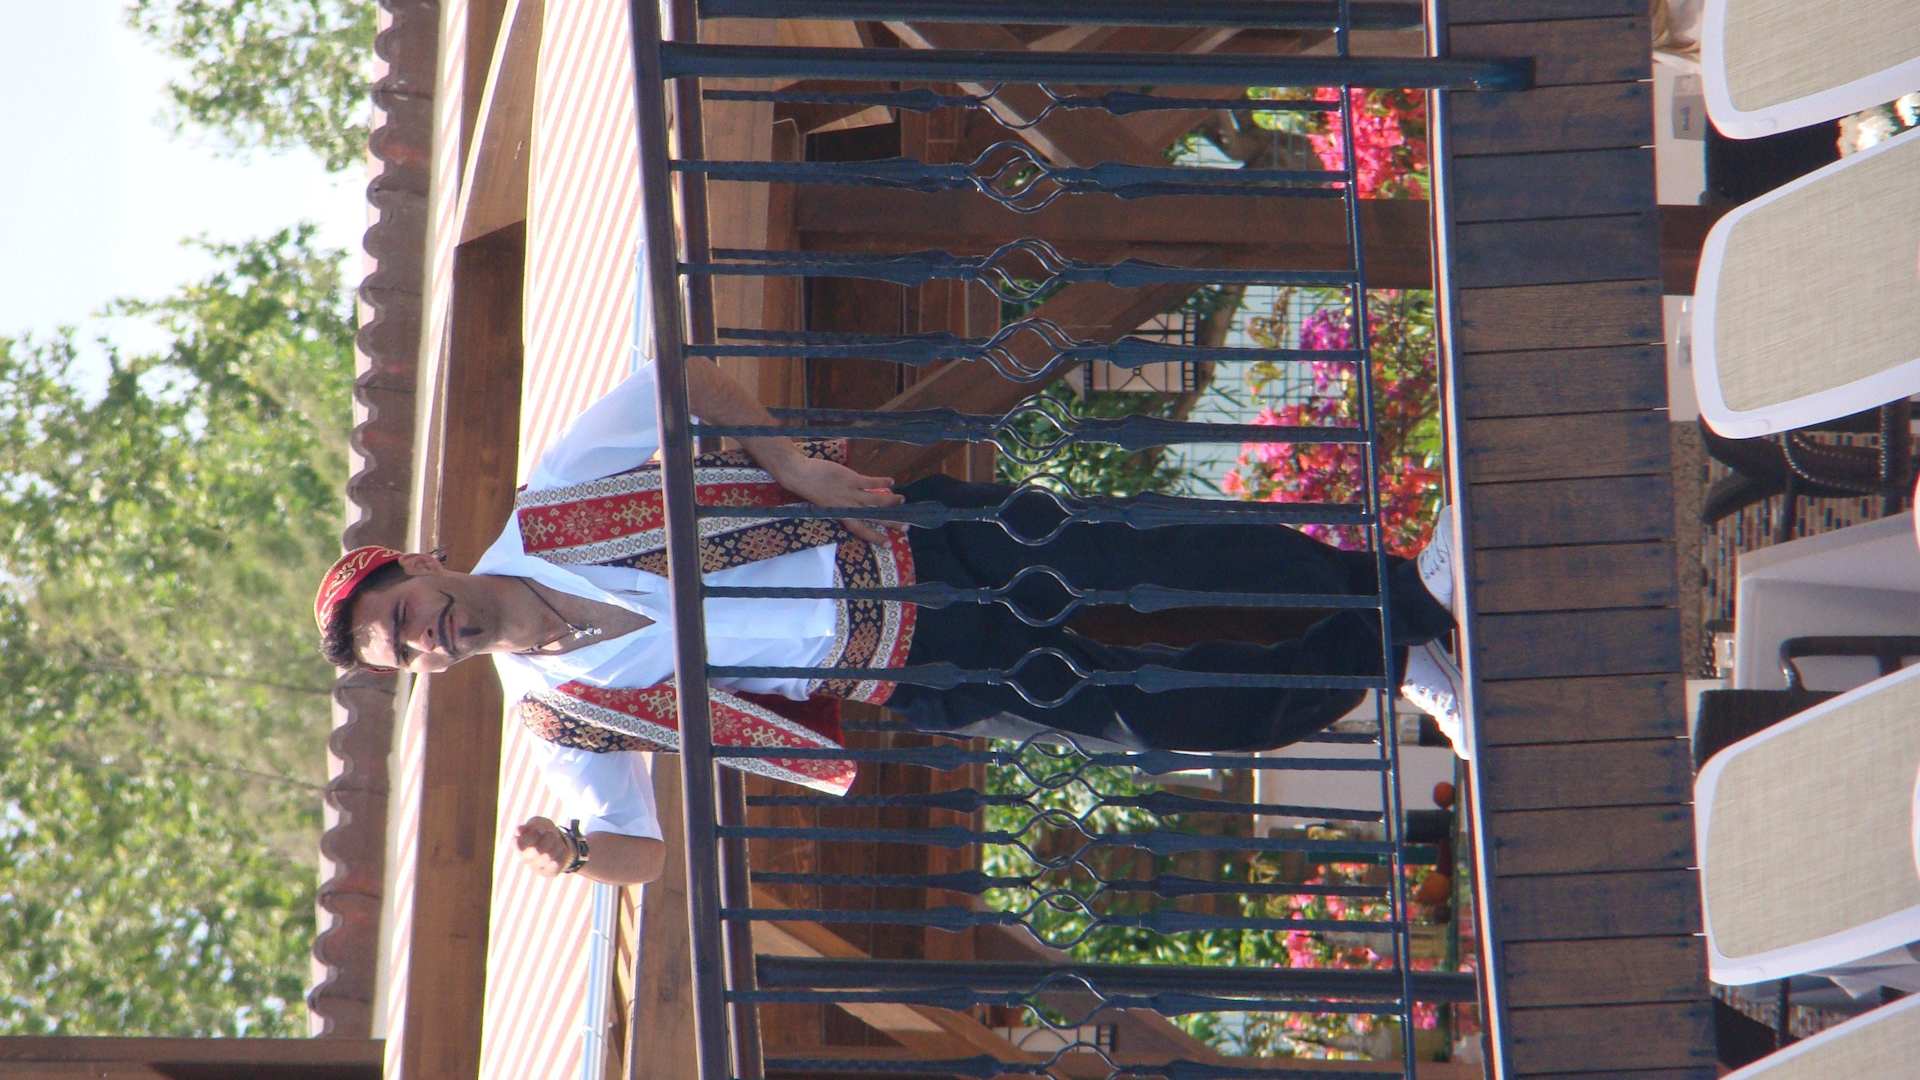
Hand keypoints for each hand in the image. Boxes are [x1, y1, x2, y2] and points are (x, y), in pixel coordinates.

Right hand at [514, 816, 572, 877]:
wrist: (557, 841)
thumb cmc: (543, 831)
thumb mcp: (538, 823)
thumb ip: (530, 826)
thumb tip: (518, 830)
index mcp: (519, 846)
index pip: (519, 845)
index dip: (530, 837)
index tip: (538, 830)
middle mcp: (525, 859)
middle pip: (537, 850)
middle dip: (548, 838)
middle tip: (550, 834)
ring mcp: (536, 867)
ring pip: (549, 857)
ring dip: (556, 845)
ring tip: (556, 841)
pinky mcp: (547, 873)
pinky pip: (557, 863)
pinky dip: (561, 853)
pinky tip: (559, 849)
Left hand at [767, 455, 903, 543]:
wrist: (801, 476)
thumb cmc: (810, 490)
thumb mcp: (826, 505)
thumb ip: (840, 507)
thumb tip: (853, 507)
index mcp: (841, 515)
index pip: (861, 530)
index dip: (875, 537)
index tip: (888, 543)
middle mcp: (848, 507)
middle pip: (873, 518)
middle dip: (890, 522)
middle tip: (906, 527)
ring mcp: (851, 493)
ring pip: (875, 500)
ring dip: (890, 502)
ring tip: (902, 502)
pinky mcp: (851, 479)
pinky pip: (870, 482)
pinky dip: (881, 482)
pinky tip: (891, 482)